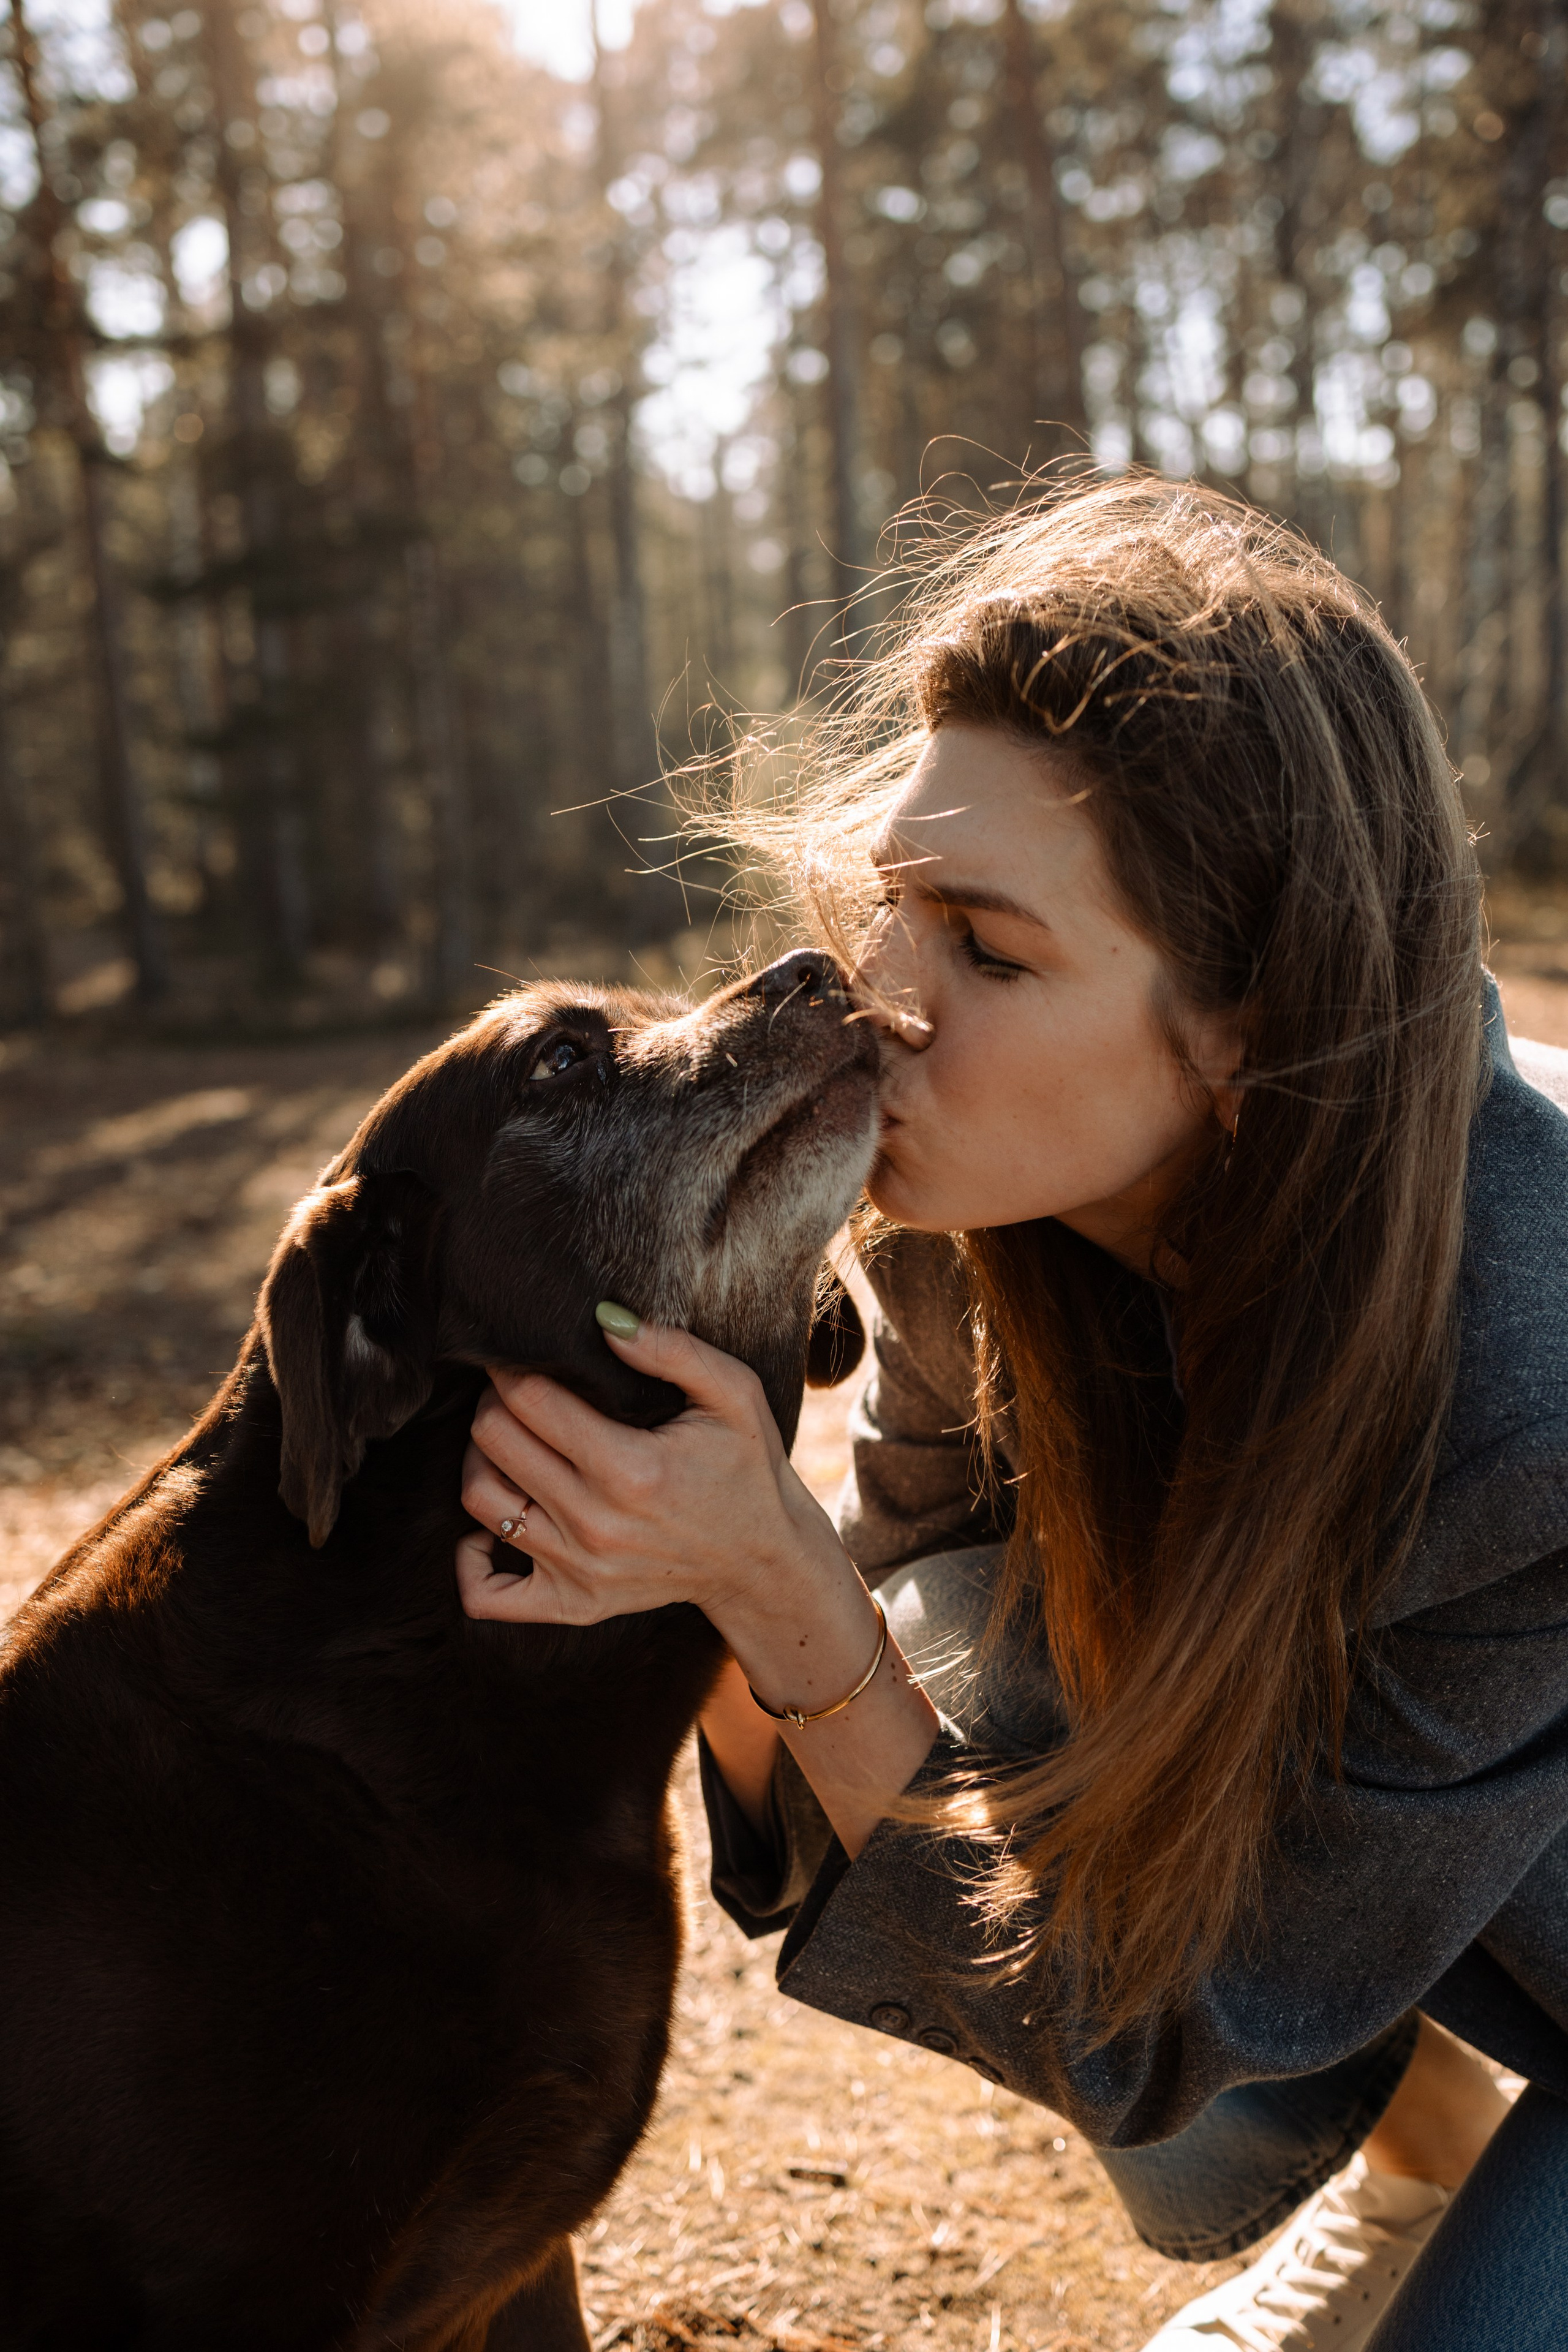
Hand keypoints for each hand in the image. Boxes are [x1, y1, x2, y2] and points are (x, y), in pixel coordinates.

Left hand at [455, 1314, 845, 1647]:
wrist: (761, 1561)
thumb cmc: (746, 1468)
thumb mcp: (733, 1395)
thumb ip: (671, 1351)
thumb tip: (603, 1319)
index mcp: (631, 1468)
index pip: (529, 1399)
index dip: (512, 1366)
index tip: (522, 1355)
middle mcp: (596, 1523)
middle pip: (494, 1441)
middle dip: (495, 1401)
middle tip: (517, 1389)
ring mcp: (579, 1569)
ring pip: (480, 1500)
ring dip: (481, 1459)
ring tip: (509, 1439)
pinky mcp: (572, 1603)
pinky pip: (486, 1594)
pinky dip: (469, 1560)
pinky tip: (490, 1525)